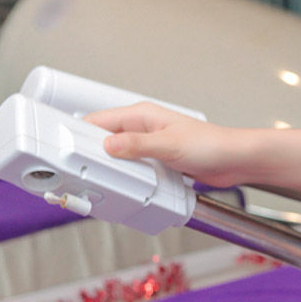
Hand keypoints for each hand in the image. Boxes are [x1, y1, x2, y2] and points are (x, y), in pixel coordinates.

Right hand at [86, 103, 247, 187]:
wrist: (234, 162)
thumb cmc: (210, 145)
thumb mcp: (169, 145)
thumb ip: (138, 146)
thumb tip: (109, 145)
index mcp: (142, 115)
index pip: (100, 120)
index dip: (81, 132)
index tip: (66, 145)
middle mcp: (143, 129)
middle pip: (106, 139)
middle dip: (92, 153)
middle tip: (79, 169)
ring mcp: (150, 146)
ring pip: (119, 156)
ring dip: (110, 167)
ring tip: (97, 179)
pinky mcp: (158, 162)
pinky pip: (134, 169)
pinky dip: (127, 177)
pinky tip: (124, 186)